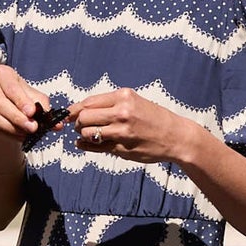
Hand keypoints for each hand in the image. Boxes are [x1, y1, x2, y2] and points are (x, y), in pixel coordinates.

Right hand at [0, 64, 50, 142]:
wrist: (9, 112)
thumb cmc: (22, 100)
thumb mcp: (35, 99)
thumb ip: (44, 108)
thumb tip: (56, 123)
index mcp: (2, 74)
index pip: (10, 87)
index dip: (21, 101)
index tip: (32, 112)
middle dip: (17, 117)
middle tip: (32, 128)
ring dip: (12, 128)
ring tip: (27, 134)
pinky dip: (7, 135)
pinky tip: (19, 137)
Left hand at [66, 89, 201, 165]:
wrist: (176, 137)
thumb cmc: (154, 118)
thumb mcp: (135, 102)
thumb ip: (110, 105)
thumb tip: (81, 110)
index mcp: (124, 97)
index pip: (88, 102)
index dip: (75, 109)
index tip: (69, 114)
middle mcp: (122, 113)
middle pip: (84, 117)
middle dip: (77, 122)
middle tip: (79, 126)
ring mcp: (122, 132)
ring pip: (87, 133)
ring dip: (83, 135)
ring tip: (88, 135)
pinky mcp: (122, 149)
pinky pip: (96, 147)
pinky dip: (86, 146)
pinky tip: (85, 144)